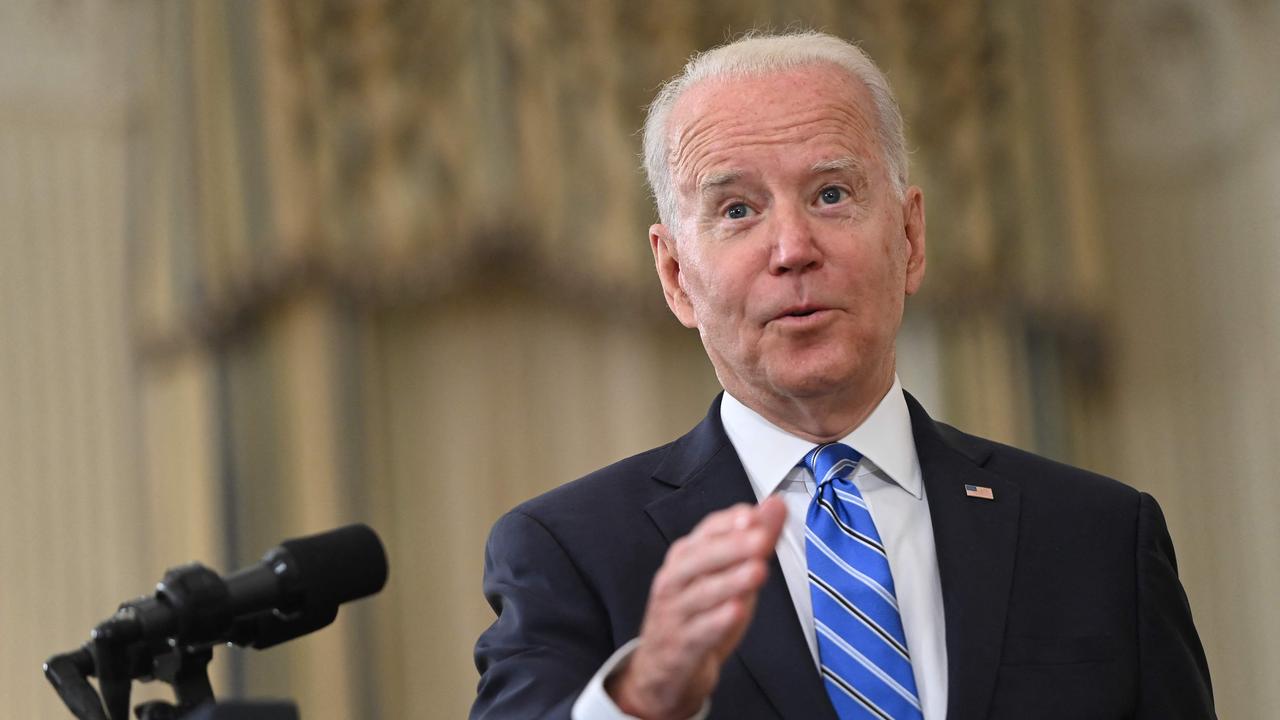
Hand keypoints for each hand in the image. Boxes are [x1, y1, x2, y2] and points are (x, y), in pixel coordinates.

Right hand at [607, 497, 786, 718]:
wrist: (665, 671)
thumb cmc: (700, 615)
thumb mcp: (730, 575)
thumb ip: (755, 540)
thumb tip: (777, 504)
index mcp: (686, 558)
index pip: (705, 532)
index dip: (728, 523)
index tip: (752, 514)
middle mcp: (675, 581)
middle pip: (700, 559)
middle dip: (731, 546)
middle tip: (761, 538)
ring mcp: (675, 614)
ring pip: (700, 595)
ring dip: (730, 581)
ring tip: (757, 570)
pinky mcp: (681, 646)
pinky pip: (698, 633)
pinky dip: (716, 622)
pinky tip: (736, 612)